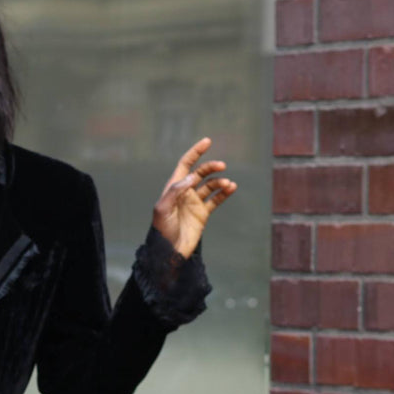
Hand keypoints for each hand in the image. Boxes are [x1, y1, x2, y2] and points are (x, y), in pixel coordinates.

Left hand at [152, 137, 237, 258]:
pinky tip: (231, 187)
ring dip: (219, 182)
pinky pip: (216, 199)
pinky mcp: (203, 214)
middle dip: (211, 167)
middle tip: (222, 166)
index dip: (195, 152)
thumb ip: (176, 190)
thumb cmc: (162, 230)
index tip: (207, 141)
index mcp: (173, 187)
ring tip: (227, 184)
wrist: (169, 252)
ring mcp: (195, 202)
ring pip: (211, 185)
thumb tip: (192, 176)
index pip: (185, 164)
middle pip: (200, 173)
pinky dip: (224, 193)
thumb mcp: (163, 209)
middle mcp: (185, 192)